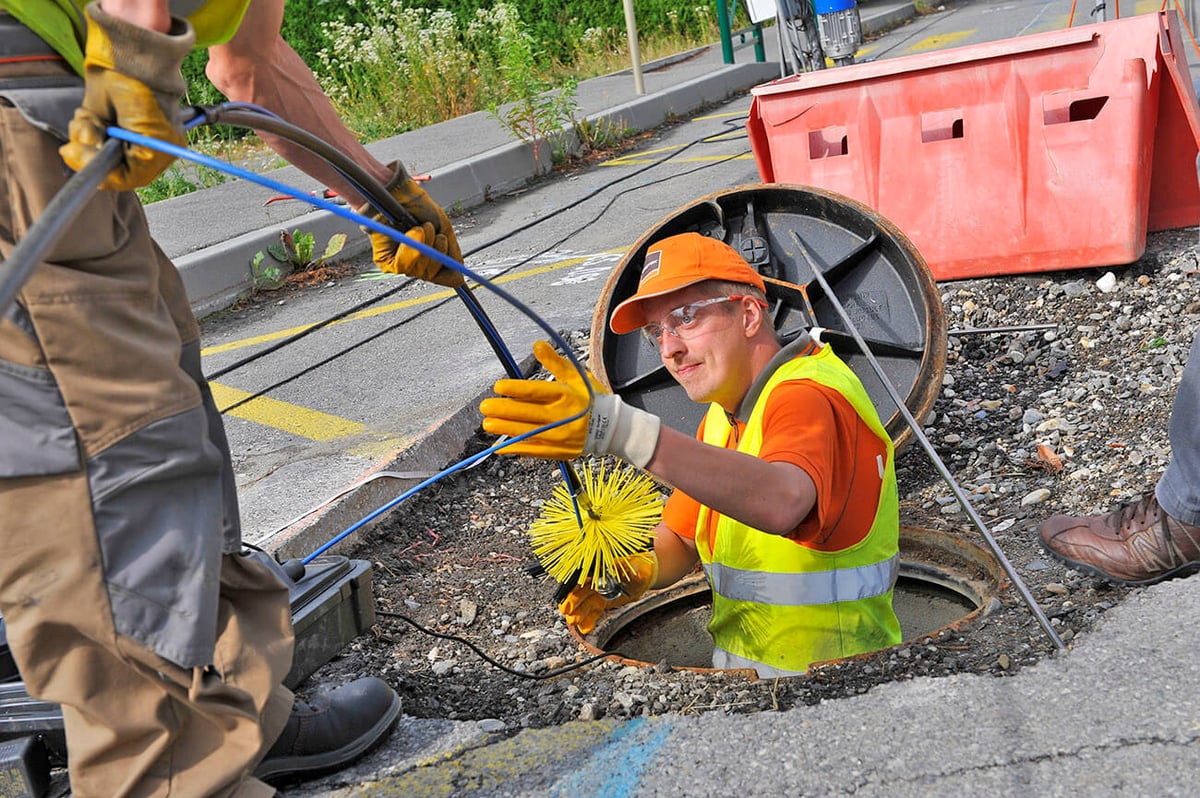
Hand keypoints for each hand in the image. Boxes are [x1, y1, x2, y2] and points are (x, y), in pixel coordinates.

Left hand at [59, 4, 194, 190]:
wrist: (129, 59)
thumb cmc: (146, 94)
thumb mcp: (147, 135)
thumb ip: (126, 164)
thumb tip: (100, 175)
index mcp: (157, 154)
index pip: (128, 178)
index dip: (108, 176)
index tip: (92, 163)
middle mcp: (134, 145)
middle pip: (105, 166)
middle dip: (93, 152)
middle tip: (92, 134)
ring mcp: (114, 132)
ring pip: (89, 150)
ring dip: (86, 134)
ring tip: (93, 119)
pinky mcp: (98, 119)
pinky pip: (81, 133)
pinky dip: (81, 124)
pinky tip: (90, 114)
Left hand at [358, 162, 463, 286]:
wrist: (400, 195)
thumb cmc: (420, 208)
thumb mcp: (445, 230)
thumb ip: (452, 255)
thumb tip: (459, 278)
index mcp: (431, 258)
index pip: (443, 278)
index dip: (449, 273)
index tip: (453, 264)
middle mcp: (416, 264)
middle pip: (431, 275)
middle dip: (436, 253)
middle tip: (435, 234)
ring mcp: (400, 263)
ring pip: (418, 271)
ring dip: (424, 246)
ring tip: (421, 228)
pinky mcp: (385, 261)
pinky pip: (402, 267)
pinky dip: (410, 250)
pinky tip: (412, 233)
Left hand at [479, 341, 660, 466]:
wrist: (611, 428)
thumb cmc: (592, 398)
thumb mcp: (577, 376)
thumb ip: (555, 361)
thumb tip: (537, 344)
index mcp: (565, 395)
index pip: (535, 392)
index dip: (514, 389)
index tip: (498, 386)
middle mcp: (561, 417)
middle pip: (526, 413)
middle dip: (503, 410)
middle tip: (485, 406)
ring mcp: (559, 436)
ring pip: (526, 432)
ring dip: (504, 429)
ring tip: (487, 424)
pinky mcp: (558, 451)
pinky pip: (533, 451)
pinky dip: (516, 449)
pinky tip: (500, 447)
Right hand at [559, 553, 657, 634]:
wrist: (645, 575)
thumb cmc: (641, 566)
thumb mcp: (641, 568)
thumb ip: (637, 573)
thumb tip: (637, 575)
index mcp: (601, 567)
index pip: (584, 575)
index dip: (575, 584)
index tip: (569, 592)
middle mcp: (597, 579)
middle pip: (581, 590)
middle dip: (573, 601)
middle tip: (567, 611)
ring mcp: (599, 591)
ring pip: (585, 602)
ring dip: (578, 612)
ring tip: (572, 621)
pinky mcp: (603, 601)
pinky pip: (594, 611)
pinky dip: (589, 620)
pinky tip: (584, 628)